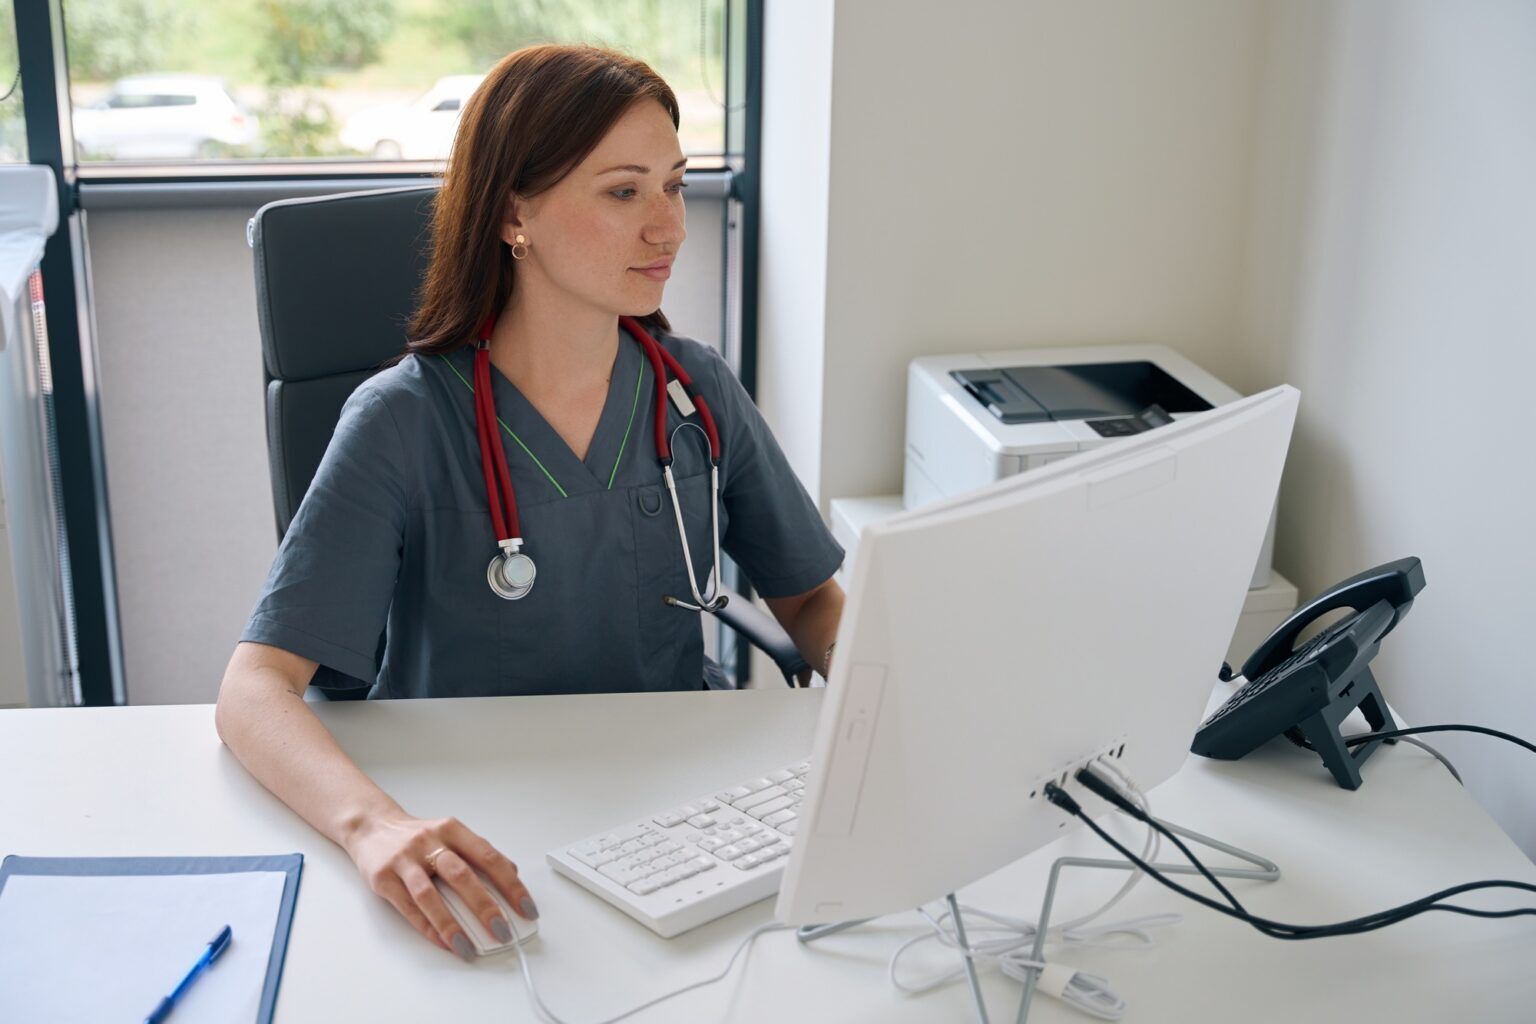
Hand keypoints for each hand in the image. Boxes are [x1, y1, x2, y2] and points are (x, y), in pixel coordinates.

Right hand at [343, 812, 537, 959]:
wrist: (371, 826)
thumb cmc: (417, 836)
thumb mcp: (450, 835)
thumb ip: (477, 854)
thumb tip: (511, 878)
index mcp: (452, 830)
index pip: (489, 857)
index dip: (511, 885)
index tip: (527, 909)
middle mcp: (429, 841)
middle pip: (461, 876)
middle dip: (485, 907)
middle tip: (502, 931)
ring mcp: (404, 860)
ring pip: (430, 895)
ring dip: (452, 925)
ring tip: (468, 946)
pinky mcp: (383, 878)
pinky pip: (408, 908)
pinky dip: (428, 928)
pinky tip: (443, 941)